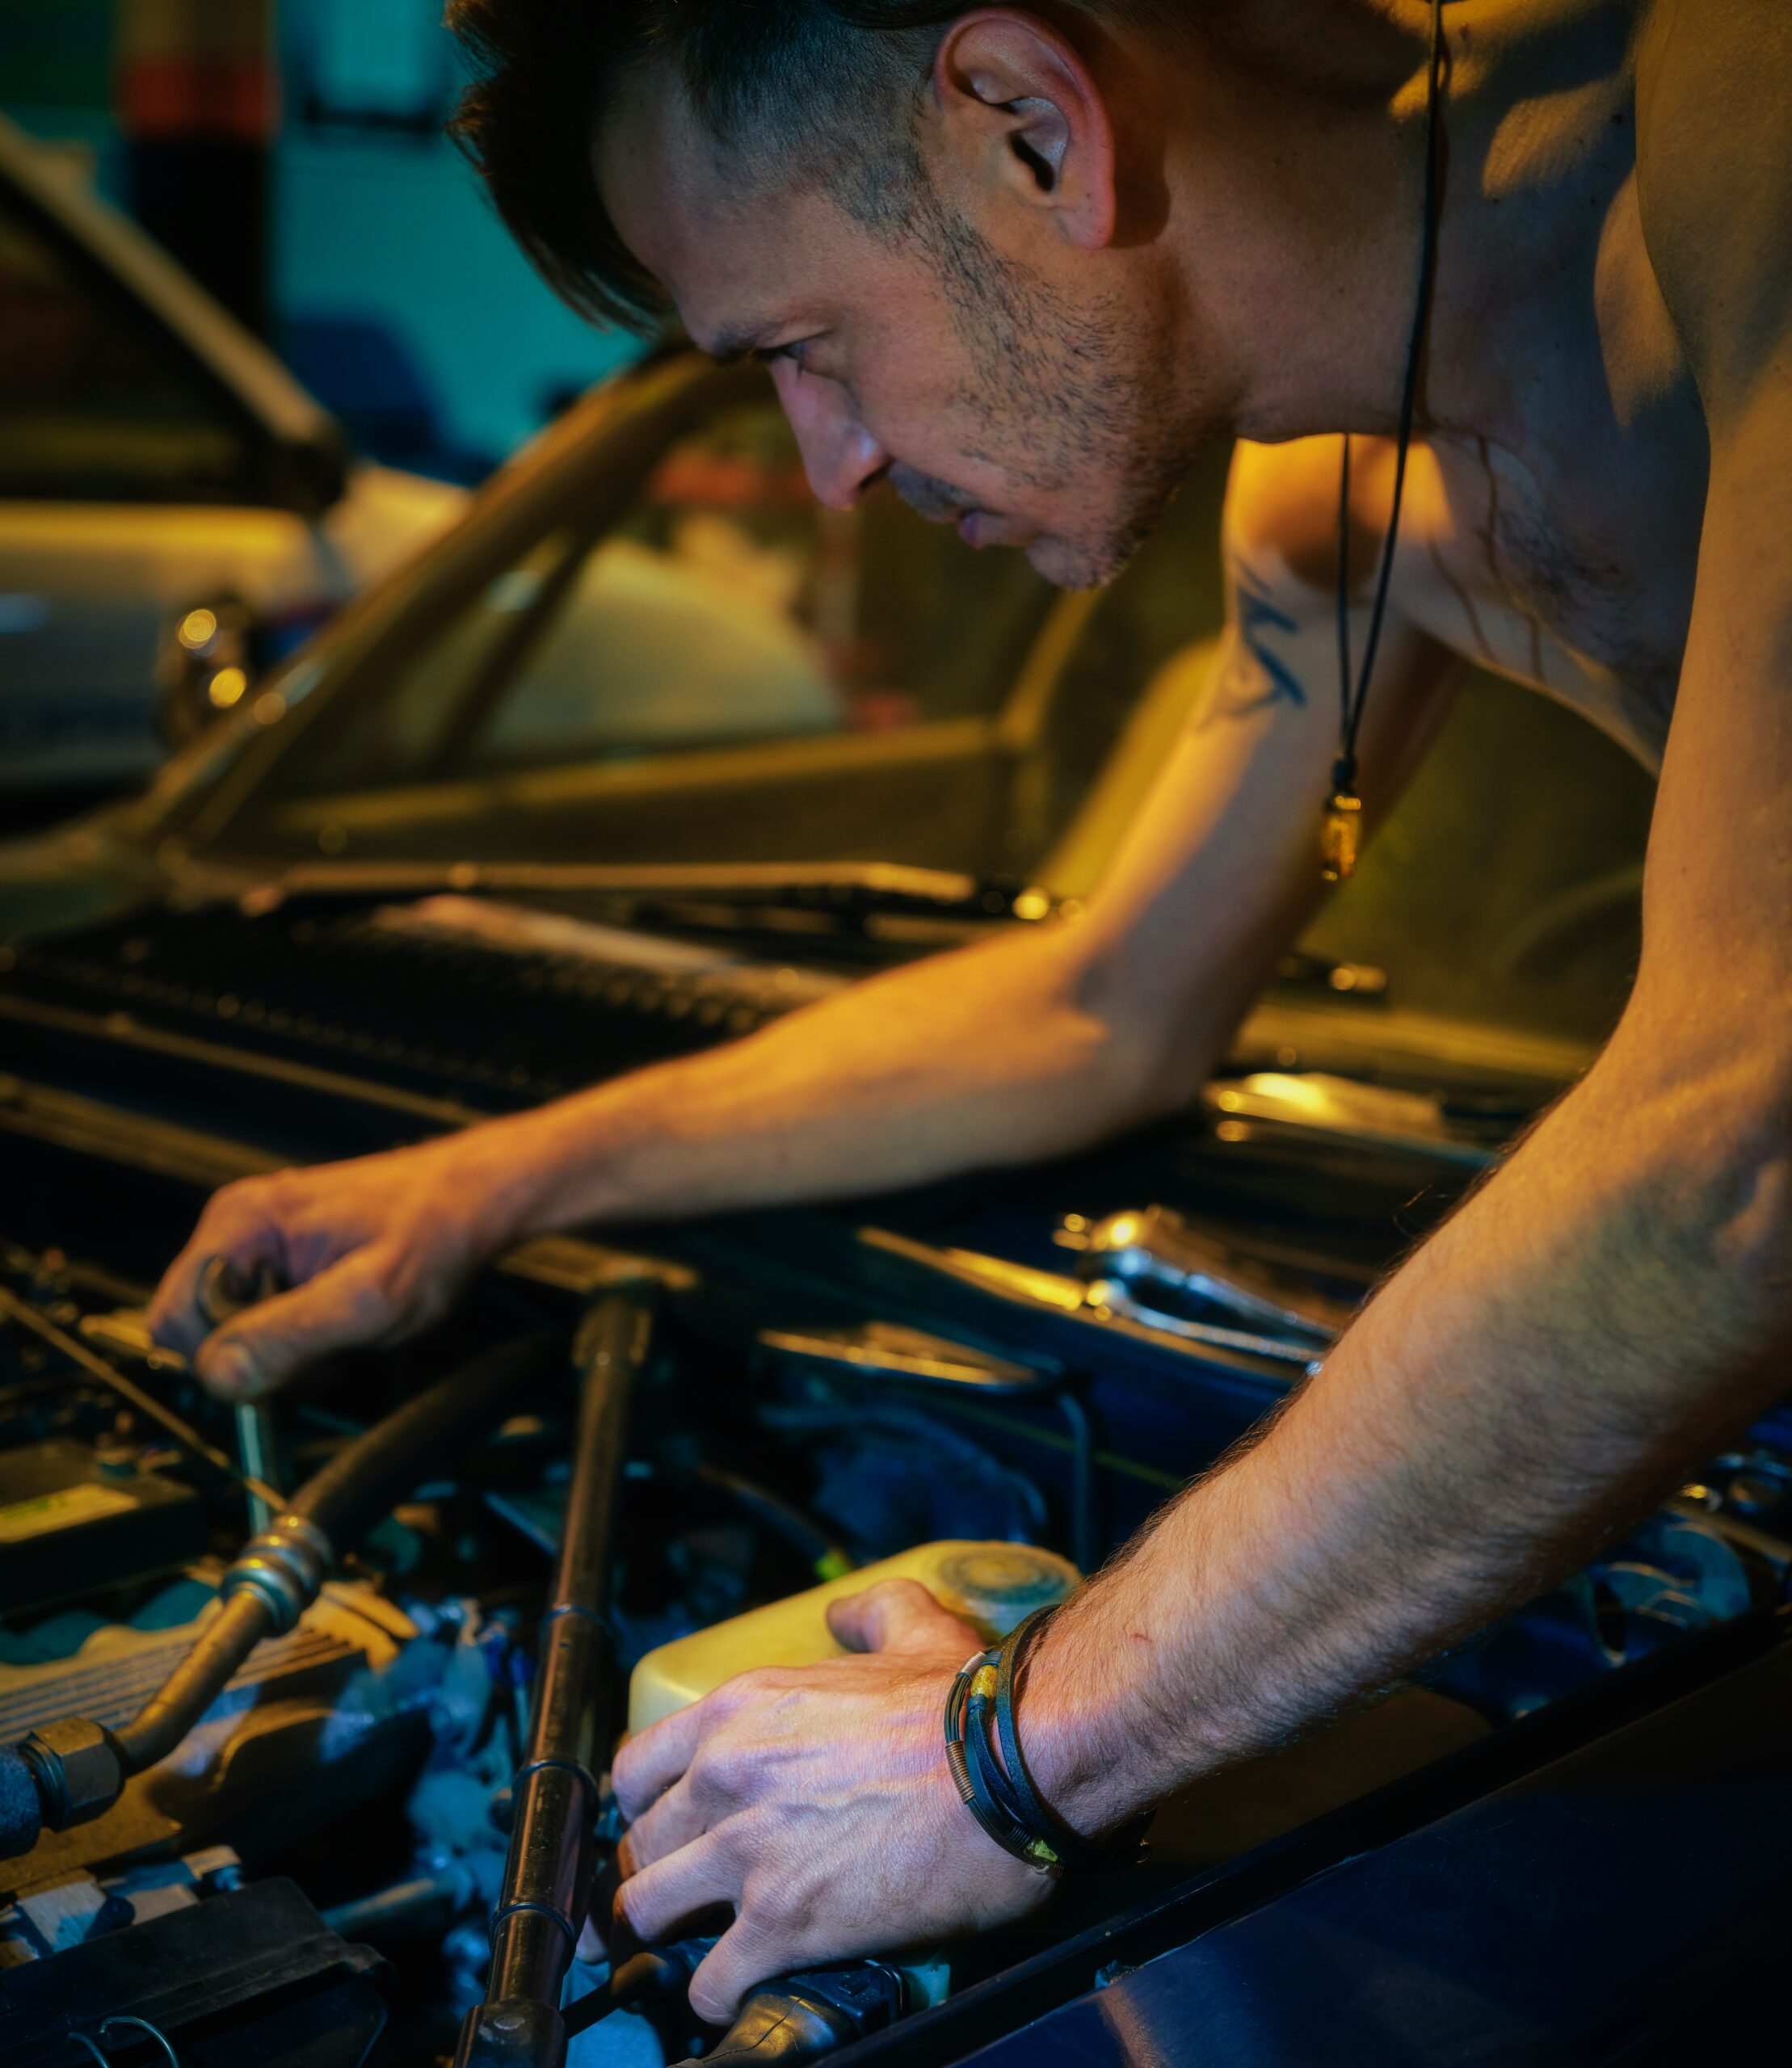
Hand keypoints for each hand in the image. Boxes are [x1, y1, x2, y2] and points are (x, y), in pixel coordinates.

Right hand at [146, 1127, 524, 1399]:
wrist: (477, 1200)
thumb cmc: (435, 1232)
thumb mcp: (369, 1300)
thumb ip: (290, 1336)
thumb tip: (218, 1374)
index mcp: (241, 1224)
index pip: (175, 1320)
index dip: (224, 1359)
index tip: (287, 1362)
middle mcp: (239, 1228)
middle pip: (205, 1331)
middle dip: (265, 1358)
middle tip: (332, 1345)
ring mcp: (261, 1244)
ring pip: (241, 1334)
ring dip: (293, 1353)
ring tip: (349, 1328)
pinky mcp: (287, 1261)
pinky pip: (270, 1322)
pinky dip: (308, 1338)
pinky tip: (347, 1323)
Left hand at [610, 1578, 1055, 2022]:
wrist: (1014, 1766)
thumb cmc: (965, 1702)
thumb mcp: (912, 1629)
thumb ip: (868, 1613)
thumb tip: (845, 1612)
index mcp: (742, 1708)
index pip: (637, 1765)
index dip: (645, 1802)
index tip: (664, 1825)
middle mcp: (725, 1774)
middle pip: (636, 1841)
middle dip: (648, 1872)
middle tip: (671, 1896)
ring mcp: (746, 1851)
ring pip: (644, 1909)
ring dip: (659, 1936)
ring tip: (680, 1951)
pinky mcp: (781, 1922)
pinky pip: (709, 1981)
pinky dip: (715, 1994)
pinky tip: (732, 1992)